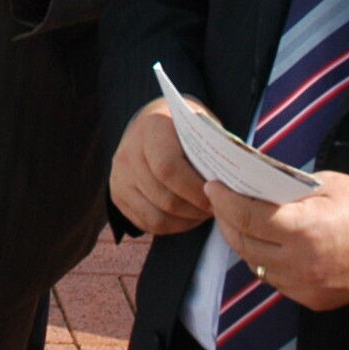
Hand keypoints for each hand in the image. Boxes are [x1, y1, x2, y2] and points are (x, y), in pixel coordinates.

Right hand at [109, 101, 212, 234]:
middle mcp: (128, 151)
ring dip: (185, 221)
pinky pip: (146, 223)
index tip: (217, 197)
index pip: (168, 167)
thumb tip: (231, 184)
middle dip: (194, 210)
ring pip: (155, 216)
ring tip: (203, 214)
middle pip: (163, 196)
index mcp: (152, 127)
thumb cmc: (185, 127)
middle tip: (215, 209)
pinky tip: (186, 216)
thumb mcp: (200, 125)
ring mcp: (119, 175)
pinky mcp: (117, 194)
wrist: (151, 123)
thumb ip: (212, 150)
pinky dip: (171, 226)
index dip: (194, 189)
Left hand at [211, 172, 348, 310]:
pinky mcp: (313, 300)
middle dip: (226, 220)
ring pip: (256, 265)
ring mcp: (306, 287)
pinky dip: (264, 261)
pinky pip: (275, 281)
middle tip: (220, 201)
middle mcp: (301, 263)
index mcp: (305, 229)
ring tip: (238, 221)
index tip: (213, 187)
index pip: (247, 216)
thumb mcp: (330, 185)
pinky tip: (264, 244)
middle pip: (244, 243)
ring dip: (243, 242)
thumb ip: (289, 188)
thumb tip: (255, 185)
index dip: (224, 200)